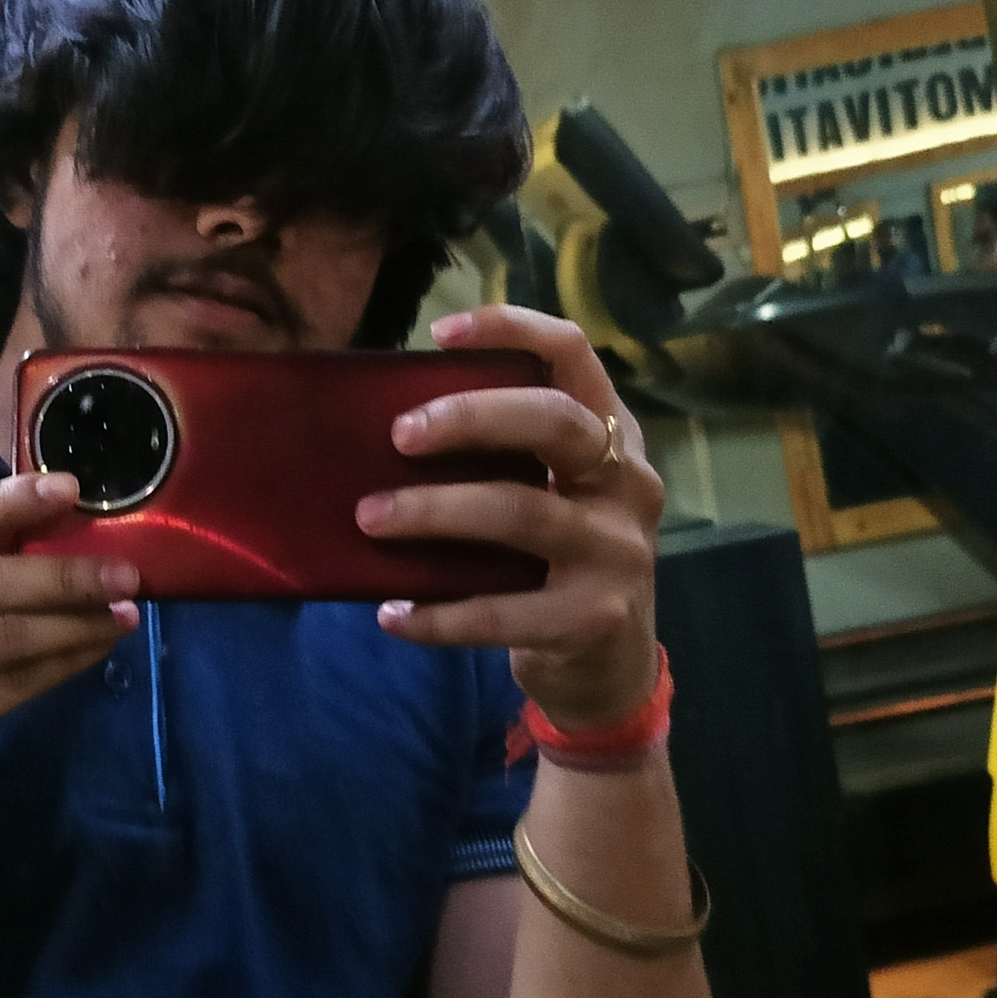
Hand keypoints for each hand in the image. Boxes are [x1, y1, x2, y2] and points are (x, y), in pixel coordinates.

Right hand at [0, 473, 137, 909]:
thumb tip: (30, 535)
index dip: (8, 504)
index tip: (69, 489)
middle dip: (60, 570)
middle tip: (126, 568)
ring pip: (2, 631)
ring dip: (74, 618)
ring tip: (124, 608)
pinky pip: (11, 682)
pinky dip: (61, 661)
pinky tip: (93, 650)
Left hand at [355, 305, 663, 730]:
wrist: (609, 667)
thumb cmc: (553, 558)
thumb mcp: (548, 491)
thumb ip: (499, 453)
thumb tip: (386, 420)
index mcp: (611, 434)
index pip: (574, 354)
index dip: (512, 329)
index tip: (440, 334)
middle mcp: (626, 483)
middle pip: (554, 423)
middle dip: (470, 417)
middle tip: (399, 435)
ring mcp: (617, 552)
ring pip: (521, 513)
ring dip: (435, 512)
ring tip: (370, 517)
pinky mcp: (592, 620)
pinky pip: (503, 612)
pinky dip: (438, 614)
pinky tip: (392, 613)